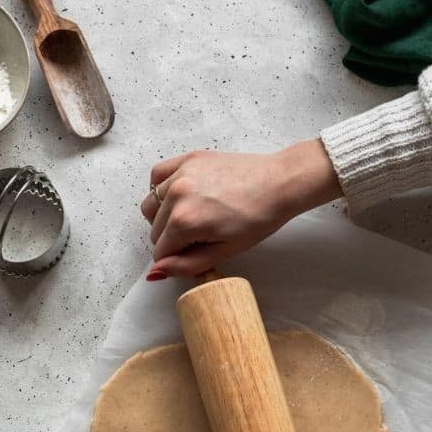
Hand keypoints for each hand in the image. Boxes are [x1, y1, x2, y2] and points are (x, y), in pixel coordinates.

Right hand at [139, 139, 342, 279]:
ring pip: (151, 205)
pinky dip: (161, 188)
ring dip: (163, 216)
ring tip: (189, 216)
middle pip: (154, 230)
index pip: (160, 251)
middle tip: (198, 236)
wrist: (280, 183)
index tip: (194, 252)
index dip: (176, 258)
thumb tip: (156, 272)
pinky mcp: (187, 159)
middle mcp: (176, 195)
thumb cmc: (260, 217)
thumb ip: (186, 265)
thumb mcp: (224, 251)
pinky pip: (157, 176)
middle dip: (171, 238)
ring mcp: (180, 173)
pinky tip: (178, 195)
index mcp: (184, 221)